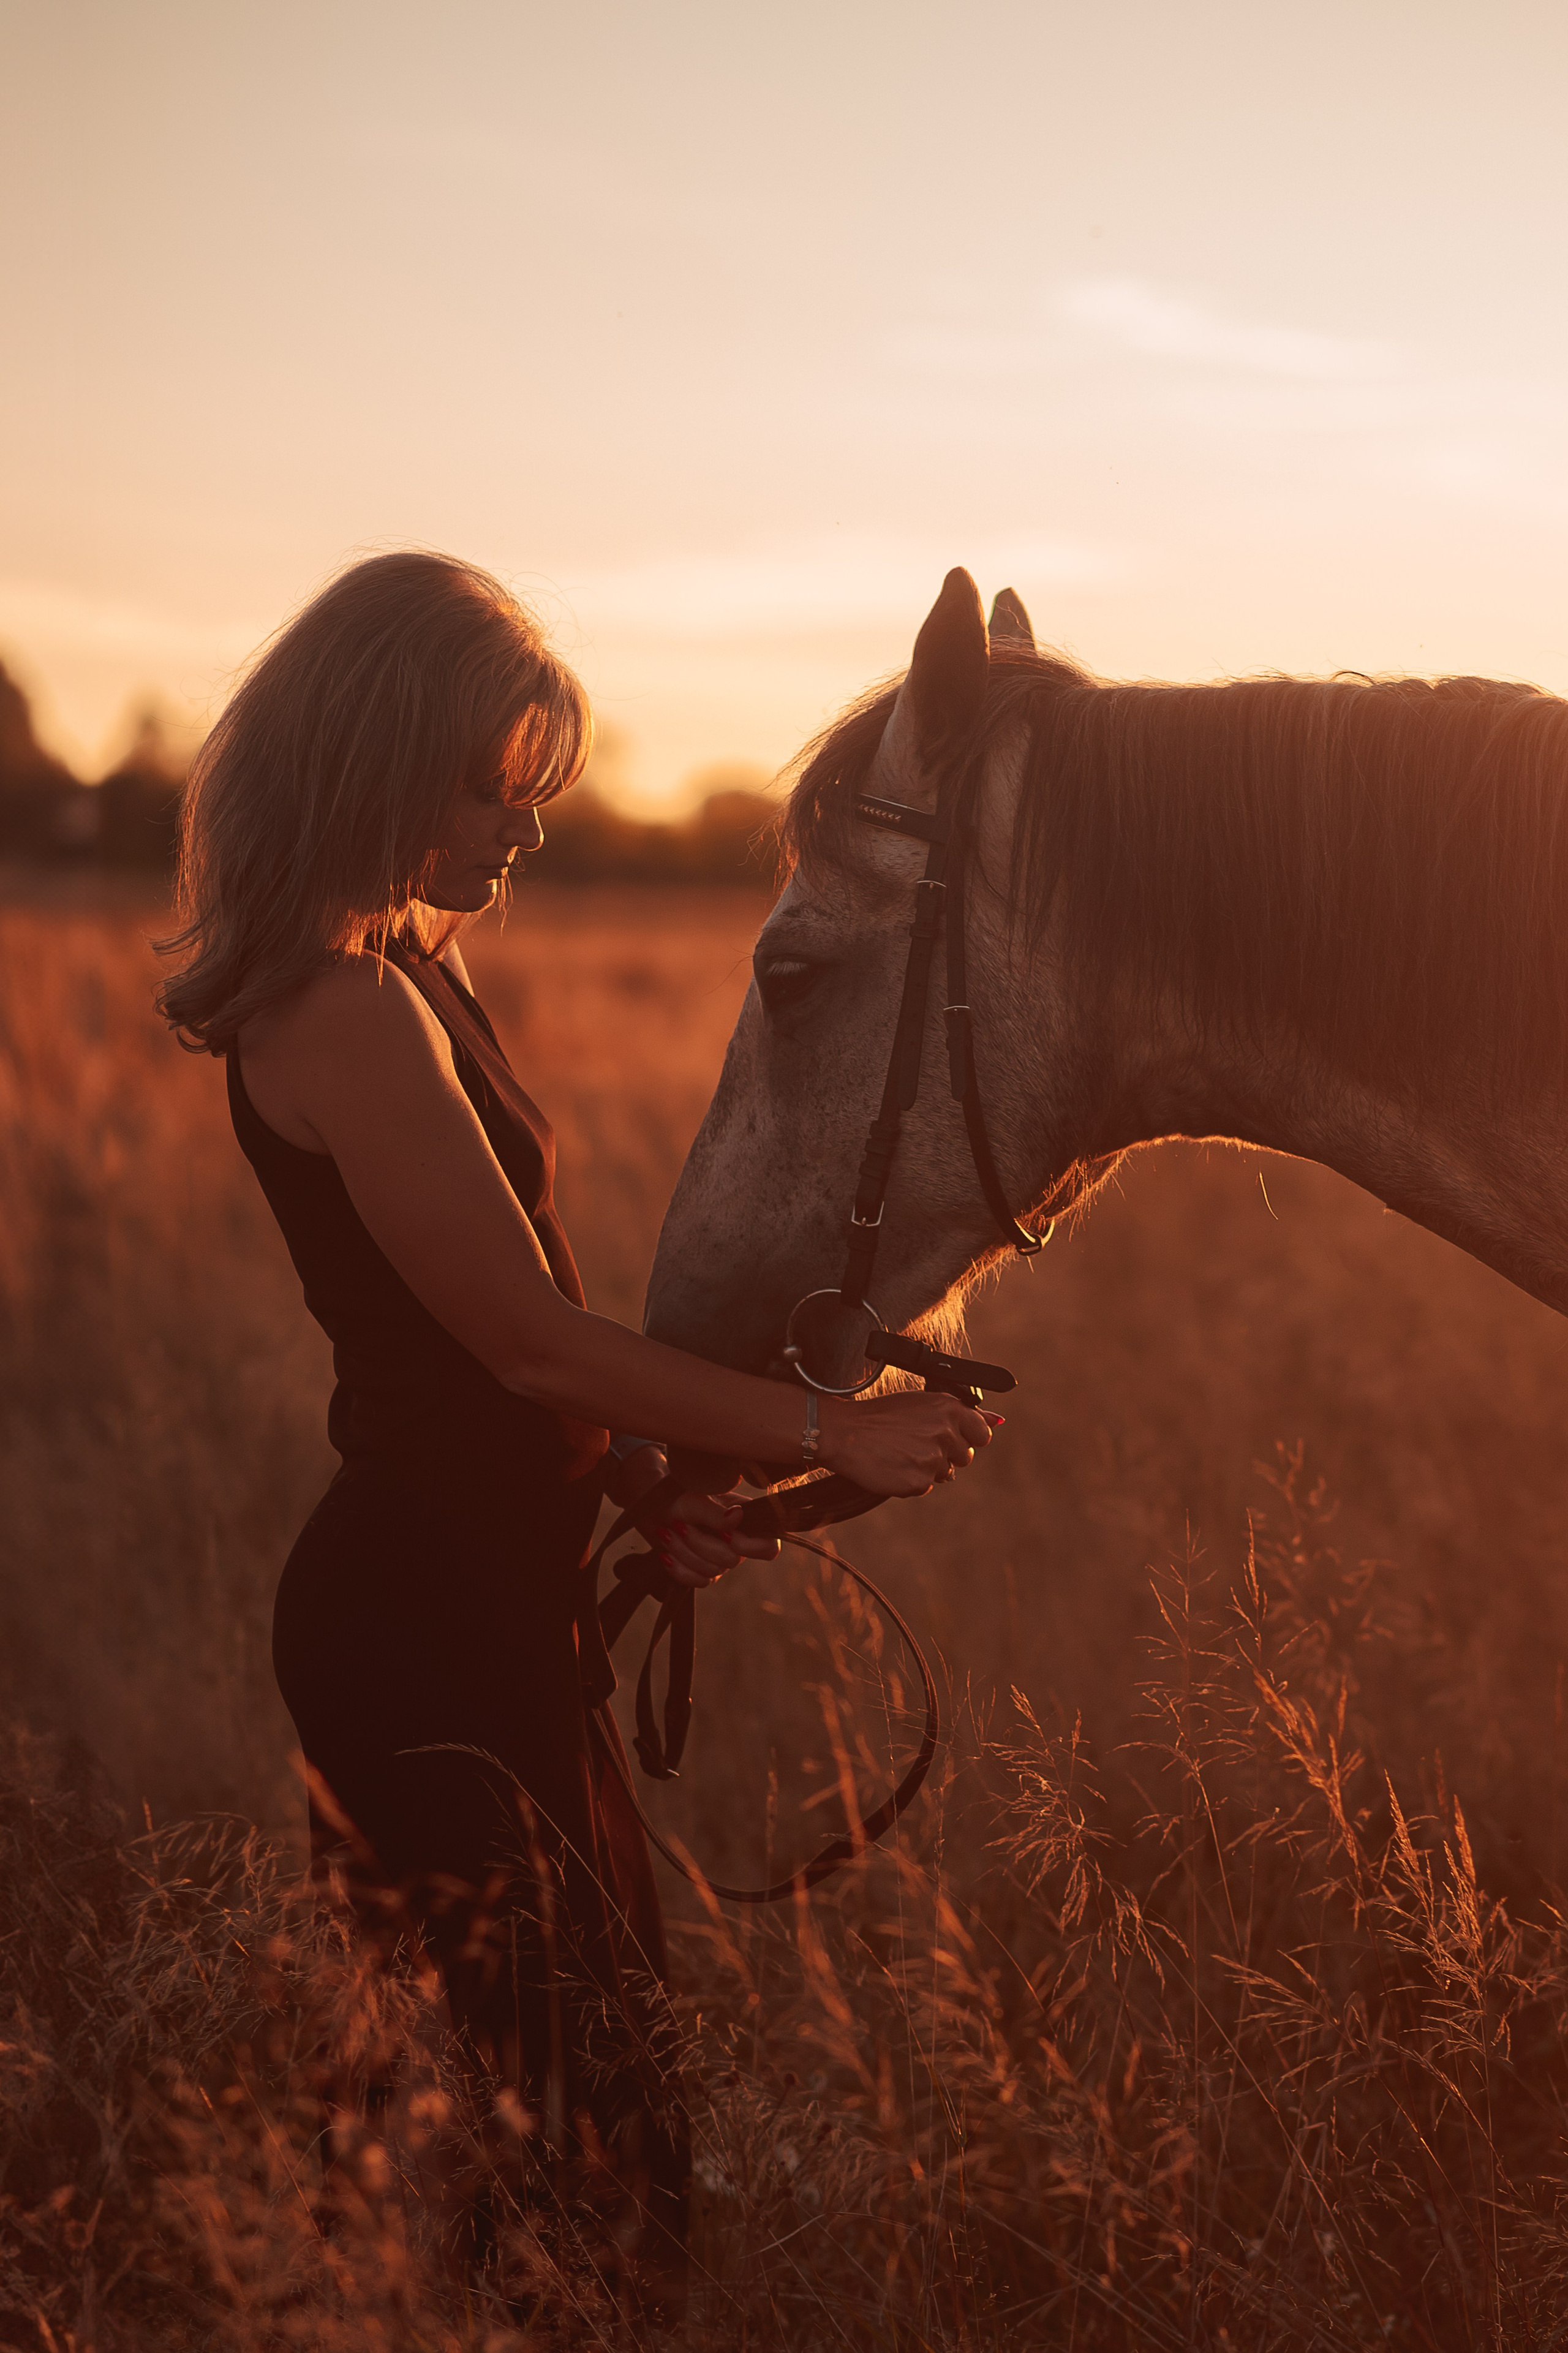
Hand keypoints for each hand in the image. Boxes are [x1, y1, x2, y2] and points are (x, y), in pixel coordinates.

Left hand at [651, 1489, 781, 1588]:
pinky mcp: (701, 1572)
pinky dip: (678, 1567)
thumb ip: (716, 1513)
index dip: (749, 1547)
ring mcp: (719, 1559)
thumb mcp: (695, 1501)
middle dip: (700, 1543)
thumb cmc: (677, 1497)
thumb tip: (738, 1517)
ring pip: (712, 1572)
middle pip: (732, 1561)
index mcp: (744, 1521)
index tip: (724, 1533)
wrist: (651, 1508)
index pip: (769, 1547)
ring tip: (667, 1531)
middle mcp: (736, 1542)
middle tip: (679, 1524)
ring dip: (683, 1552)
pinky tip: (665, 1553)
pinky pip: (697, 1581)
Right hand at [818, 1392, 999, 1497]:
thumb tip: (999, 1420)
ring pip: (946, 1473)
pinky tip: (894, 1465)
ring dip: (928, 1467)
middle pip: (965, 1456)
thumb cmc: (884, 1415)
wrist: (846, 1433)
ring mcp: (932, 1459)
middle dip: (946, 1453)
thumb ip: (964, 1413)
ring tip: (902, 1452)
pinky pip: (926, 1486)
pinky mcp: (919, 1482)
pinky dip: (912, 1480)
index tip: (948, 1436)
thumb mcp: (925, 1404)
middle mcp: (945, 1432)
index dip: (967, 1437)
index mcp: (949, 1409)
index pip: (982, 1434)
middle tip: (916, 1442)